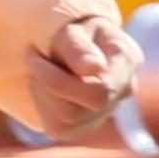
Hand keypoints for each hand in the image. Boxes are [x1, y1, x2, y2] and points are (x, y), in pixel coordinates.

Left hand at [23, 3, 136, 135]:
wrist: (69, 41)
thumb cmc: (70, 31)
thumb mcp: (69, 29)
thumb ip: (78, 47)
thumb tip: (94, 68)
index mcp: (128, 59)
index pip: (98, 90)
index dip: (56, 80)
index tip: (30, 52)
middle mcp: (125, 90)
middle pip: (77, 111)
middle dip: (46, 86)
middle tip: (33, 59)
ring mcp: (108, 111)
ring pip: (65, 122)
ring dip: (43, 93)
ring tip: (41, 70)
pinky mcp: (87, 126)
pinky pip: (57, 128)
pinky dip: (43, 106)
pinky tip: (45, 87)